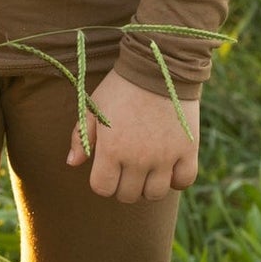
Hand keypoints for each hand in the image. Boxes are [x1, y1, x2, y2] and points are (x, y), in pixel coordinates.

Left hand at [66, 68, 200, 201]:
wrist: (158, 66)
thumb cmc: (120, 87)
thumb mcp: (93, 107)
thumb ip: (81, 137)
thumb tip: (72, 163)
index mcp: (111, 150)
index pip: (103, 189)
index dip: (102, 181)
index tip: (107, 168)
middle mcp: (138, 159)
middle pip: (128, 195)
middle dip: (123, 184)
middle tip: (126, 167)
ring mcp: (165, 157)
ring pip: (155, 194)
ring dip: (148, 185)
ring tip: (146, 167)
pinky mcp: (188, 151)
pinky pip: (183, 182)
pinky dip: (176, 179)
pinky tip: (169, 166)